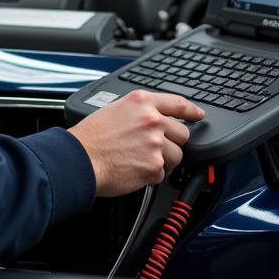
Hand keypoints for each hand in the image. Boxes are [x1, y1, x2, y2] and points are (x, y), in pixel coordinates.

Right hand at [68, 90, 204, 196]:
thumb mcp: (116, 108)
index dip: (192, 110)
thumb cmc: (92, 136)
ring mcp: (155, 143)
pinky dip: (151, 175)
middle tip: (154, 147)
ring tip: (141, 159)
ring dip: (163, 161)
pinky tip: (134, 169)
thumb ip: (140, 111)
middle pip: (182, 133)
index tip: (198, 115)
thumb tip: (157, 119)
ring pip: (176, 156)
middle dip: (172, 142)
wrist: (80, 158)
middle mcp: (152, 120)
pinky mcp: (153, 166)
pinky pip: (162, 173)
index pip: (178, 103)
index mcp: (142, 102)